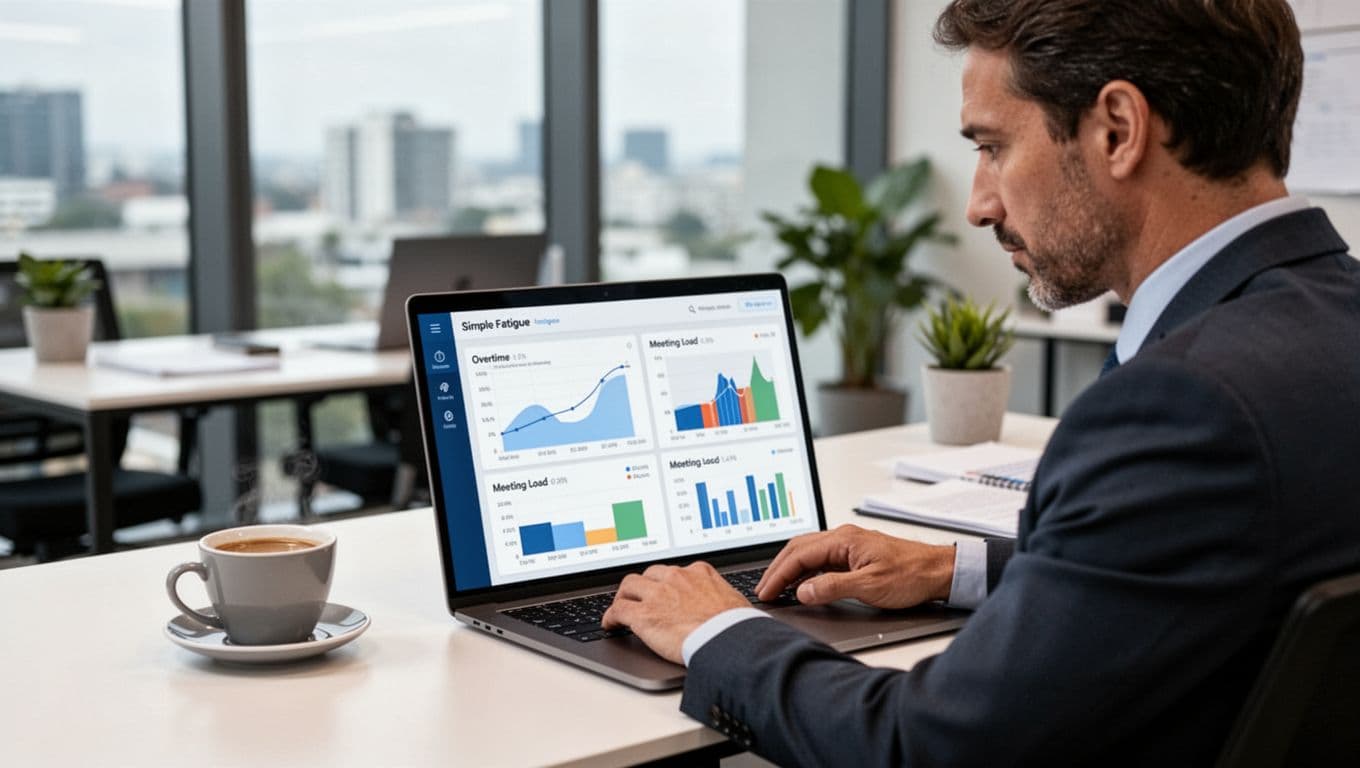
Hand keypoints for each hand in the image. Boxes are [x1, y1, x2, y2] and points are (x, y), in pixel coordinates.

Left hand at [601, 562, 750, 663]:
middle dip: (643, 586)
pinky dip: (611, 616)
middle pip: (649, 574)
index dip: (665, 582)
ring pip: (629, 586)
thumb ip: (722, 598)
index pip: (674, 571)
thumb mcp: (734, 602)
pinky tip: (610, 624)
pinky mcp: (643, 614)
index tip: (663, 589)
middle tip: (640, 598)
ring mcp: (658, 594)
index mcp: (699, 572)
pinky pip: (618, 610)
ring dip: (624, 597)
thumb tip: (728, 608)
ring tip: (622, 607)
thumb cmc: (736, 626)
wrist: (728, 639)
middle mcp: (676, 577)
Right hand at [755, 524, 955, 608]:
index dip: (779, 574)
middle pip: (798, 549)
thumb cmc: (912, 574)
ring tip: (776, 587)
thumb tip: (803, 591)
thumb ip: (833, 587)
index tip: (766, 591)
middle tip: (764, 590)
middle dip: (777, 569)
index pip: (799, 555)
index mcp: (843, 540)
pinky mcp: (855, 555)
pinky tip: (802, 583)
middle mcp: (843, 538)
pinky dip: (804, 571)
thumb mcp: (870, 586)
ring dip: (789, 569)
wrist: (939, 572)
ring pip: (808, 553)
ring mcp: (849, 545)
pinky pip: (820, 559)